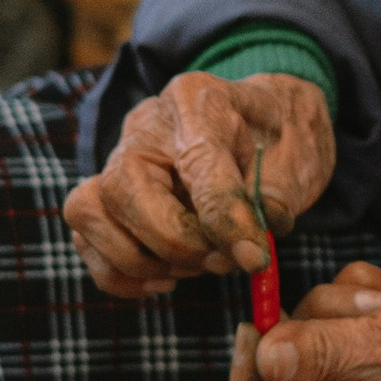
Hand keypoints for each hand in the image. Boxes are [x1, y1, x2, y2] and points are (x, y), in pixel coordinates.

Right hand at [61, 71, 334, 304]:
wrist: (268, 126)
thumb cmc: (281, 137)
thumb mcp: (296, 157)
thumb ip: (270, 201)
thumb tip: (246, 250)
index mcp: (196, 101)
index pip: (195, 163)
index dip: (224, 219)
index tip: (254, 257)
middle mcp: (144, 125)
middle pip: (124, 190)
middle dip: (178, 243)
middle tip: (225, 261)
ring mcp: (116, 158)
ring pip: (90, 213)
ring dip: (146, 259)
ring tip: (200, 263)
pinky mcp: (105, 195)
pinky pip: (85, 240)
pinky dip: (121, 273)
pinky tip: (167, 279)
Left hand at [231, 231, 380, 380]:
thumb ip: (330, 355)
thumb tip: (263, 363)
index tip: (252, 336)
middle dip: (298, 344)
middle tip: (303, 310)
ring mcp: (376, 367)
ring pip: (308, 337)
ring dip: (336, 306)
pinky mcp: (379, 328)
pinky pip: (332, 306)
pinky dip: (353, 287)